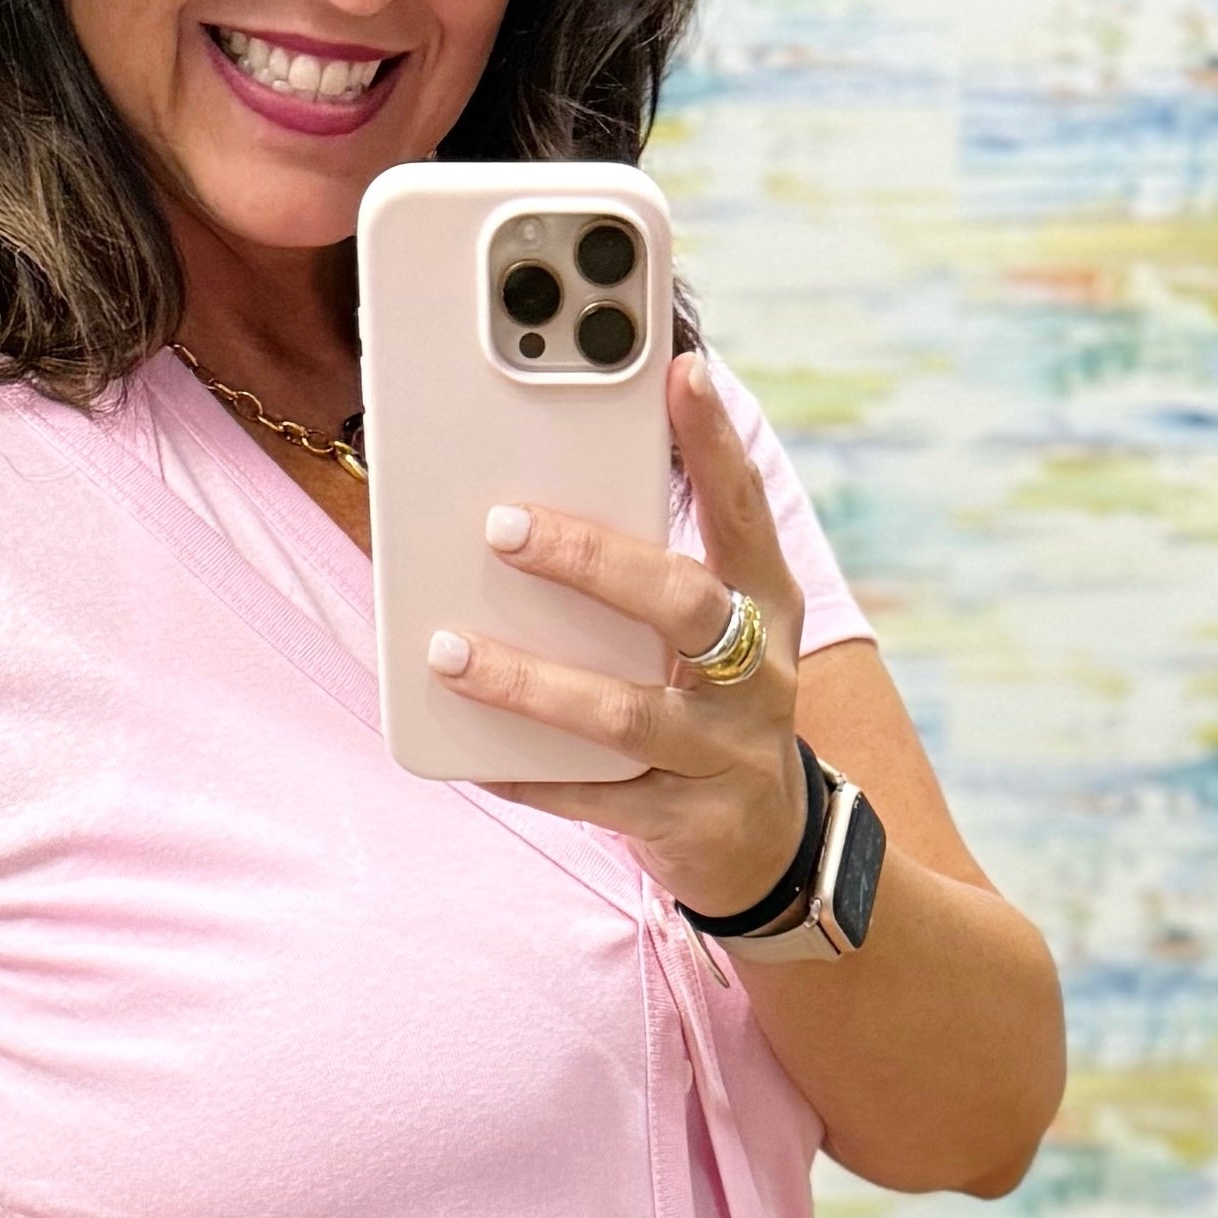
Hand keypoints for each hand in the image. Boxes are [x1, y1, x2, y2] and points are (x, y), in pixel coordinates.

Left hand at [421, 349, 810, 920]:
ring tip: (450, 653)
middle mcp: (758, 676)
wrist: (767, 846)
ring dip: (531, 681)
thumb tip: (534, 505)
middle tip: (503, 527)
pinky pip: (598, 800)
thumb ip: (651, 576)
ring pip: (625, 714)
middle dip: (591, 560)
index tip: (680, 371)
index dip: (716, 444)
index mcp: (766, 607)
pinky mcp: (688, 823)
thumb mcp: (709, 637)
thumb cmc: (713, 709)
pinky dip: (531, 776)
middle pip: (682, 604)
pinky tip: (476, 758)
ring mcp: (725, 754)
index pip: (742, 513)